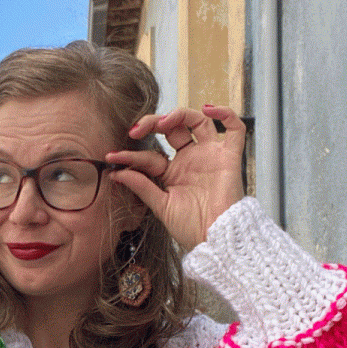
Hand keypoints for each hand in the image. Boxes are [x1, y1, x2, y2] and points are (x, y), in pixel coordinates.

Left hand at [107, 104, 245, 251]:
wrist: (213, 238)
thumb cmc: (190, 227)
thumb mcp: (160, 205)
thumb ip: (141, 187)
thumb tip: (116, 173)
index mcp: (172, 172)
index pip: (150, 155)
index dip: (131, 155)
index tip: (113, 157)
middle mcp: (190, 159)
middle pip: (172, 129)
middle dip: (152, 124)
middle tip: (135, 130)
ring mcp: (209, 155)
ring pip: (197, 121)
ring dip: (179, 114)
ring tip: (162, 122)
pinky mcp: (229, 156)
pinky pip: (233, 128)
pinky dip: (224, 113)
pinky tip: (207, 109)